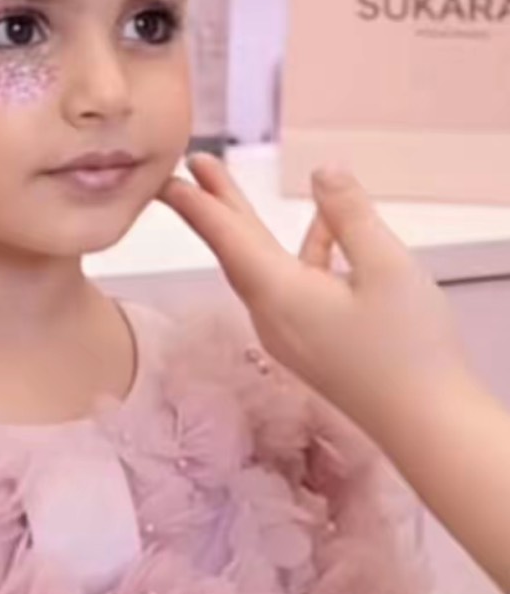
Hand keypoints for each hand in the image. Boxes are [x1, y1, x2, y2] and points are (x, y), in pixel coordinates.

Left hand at [160, 157, 468, 442]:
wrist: (427, 428)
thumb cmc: (409, 349)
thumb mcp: (386, 266)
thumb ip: (351, 215)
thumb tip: (322, 172)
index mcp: (280, 295)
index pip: (228, 239)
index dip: (197, 204)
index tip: (166, 178)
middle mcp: (274, 316)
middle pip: (237, 250)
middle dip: (215, 205)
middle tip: (192, 165)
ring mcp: (293, 333)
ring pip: (263, 267)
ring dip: (248, 226)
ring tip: (229, 187)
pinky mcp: (315, 343)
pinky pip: (295, 285)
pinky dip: (302, 251)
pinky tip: (326, 229)